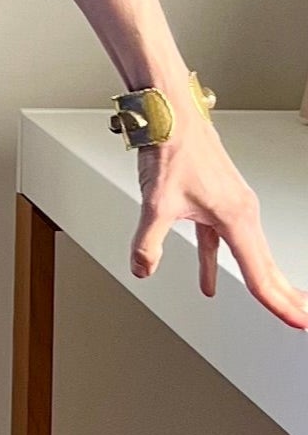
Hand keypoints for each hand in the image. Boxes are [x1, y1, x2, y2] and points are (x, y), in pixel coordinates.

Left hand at [130, 108, 307, 329]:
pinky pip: (222, 240)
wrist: (170, 112)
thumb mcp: (156, 203)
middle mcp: (241, 211)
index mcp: (236, 217)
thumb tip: (142, 269)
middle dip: (284, 295)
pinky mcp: (216, 198)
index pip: (259, 275)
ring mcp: (231, 204)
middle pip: (266, 266)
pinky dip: (218, 261)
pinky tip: (208, 279)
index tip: (297, 322)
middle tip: (302, 319)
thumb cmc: (172, 146)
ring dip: (260, 279)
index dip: (278, 303)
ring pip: (249, 252)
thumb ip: (148, 242)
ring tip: (272, 301)